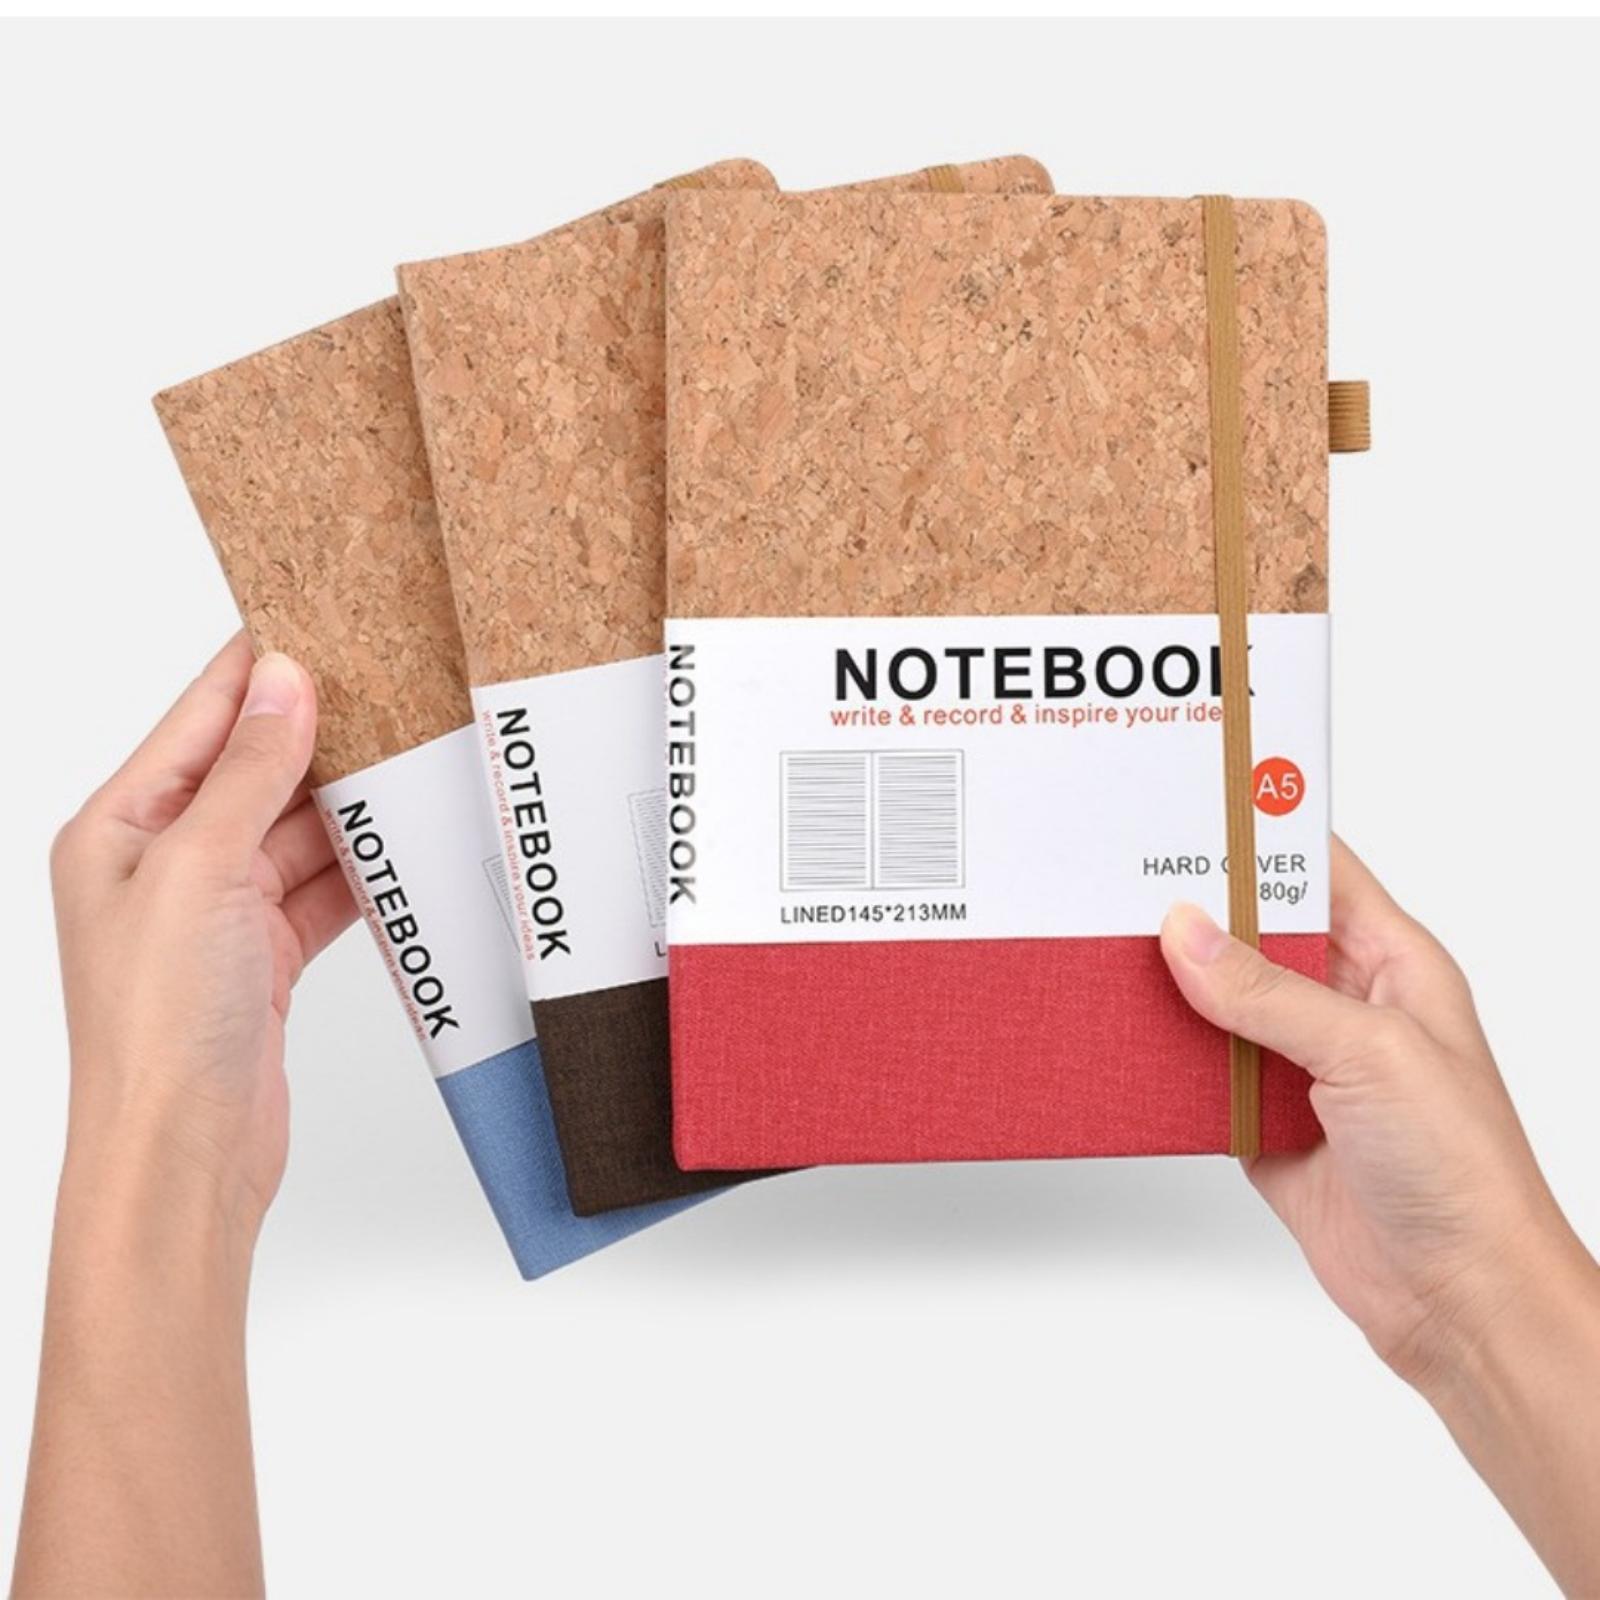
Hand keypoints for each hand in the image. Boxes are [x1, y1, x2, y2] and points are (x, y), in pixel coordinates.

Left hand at [15, 636, 356, 1599]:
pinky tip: (406, 846)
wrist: (182, 1157)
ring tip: (416, 757)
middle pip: (256, 771)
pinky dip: (364, 871)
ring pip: (298, 832)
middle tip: (397, 687)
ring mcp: (217, 914)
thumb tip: (280, 682)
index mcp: (120, 829)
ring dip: (352, 804)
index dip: (261, 667)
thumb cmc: (158, 1031)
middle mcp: (165, 864)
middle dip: (323, 733)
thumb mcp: (199, 873)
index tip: (326, 619)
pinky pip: (323, 891)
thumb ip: (246, 774)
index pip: (200, 718)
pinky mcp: (264, 959)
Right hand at [1161, 839, 1599, 1593]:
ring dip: (1169, 987)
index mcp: (1392, 964)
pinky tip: (1119, 1039)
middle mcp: (1343, 1006)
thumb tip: (1187, 932)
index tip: (1194, 804)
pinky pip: (1197, 1074)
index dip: (1262, 835)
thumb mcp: (1369, 1056)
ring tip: (1103, 948)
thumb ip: (1270, 993)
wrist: (1459, 1300)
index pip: (1320, 871)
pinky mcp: (1264, 1123)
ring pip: (1217, 1003)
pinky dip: (1160, 1061)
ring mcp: (1301, 1066)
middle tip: (1120, 877)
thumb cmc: (1462, 1170)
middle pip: (1253, 934)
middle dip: (1194, 910)